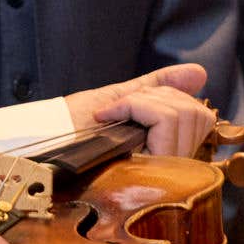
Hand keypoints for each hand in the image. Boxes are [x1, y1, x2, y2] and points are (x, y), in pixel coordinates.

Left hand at [63, 62, 217, 157]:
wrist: (42, 138)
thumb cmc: (72, 124)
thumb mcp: (121, 98)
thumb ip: (161, 88)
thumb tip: (199, 74)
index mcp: (164, 151)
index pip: (201, 118)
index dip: (171, 97)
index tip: (129, 103)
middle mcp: (169, 165)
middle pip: (196, 113)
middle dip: (157, 98)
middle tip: (121, 109)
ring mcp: (160, 169)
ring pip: (183, 114)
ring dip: (143, 102)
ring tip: (115, 115)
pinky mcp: (147, 170)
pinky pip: (164, 120)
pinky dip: (135, 105)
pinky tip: (109, 117)